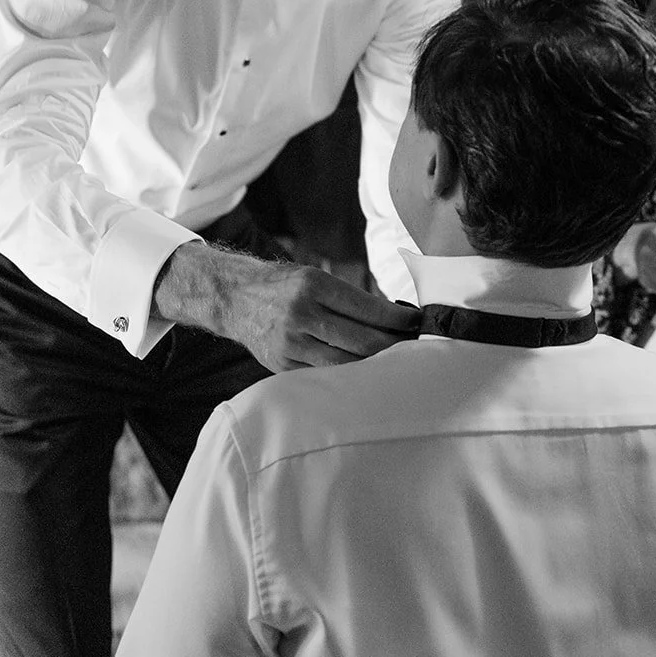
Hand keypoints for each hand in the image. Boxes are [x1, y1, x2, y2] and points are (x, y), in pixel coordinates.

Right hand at [154, 242, 418, 371]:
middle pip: (363, 341)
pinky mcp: (283, 366)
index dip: (399, 320)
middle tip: (419, 349)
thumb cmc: (285, 286)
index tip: (420, 324)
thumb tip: (395, 320)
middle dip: (395, 347)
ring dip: (377, 367)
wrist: (235, 298)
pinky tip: (367, 378)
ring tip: (399, 367)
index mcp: (314, 285)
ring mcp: (291, 343)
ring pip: (347, 364)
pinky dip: (349, 378)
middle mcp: (302, 313)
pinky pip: (324, 376)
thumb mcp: (314, 277)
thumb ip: (348, 299)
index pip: (368, 308)